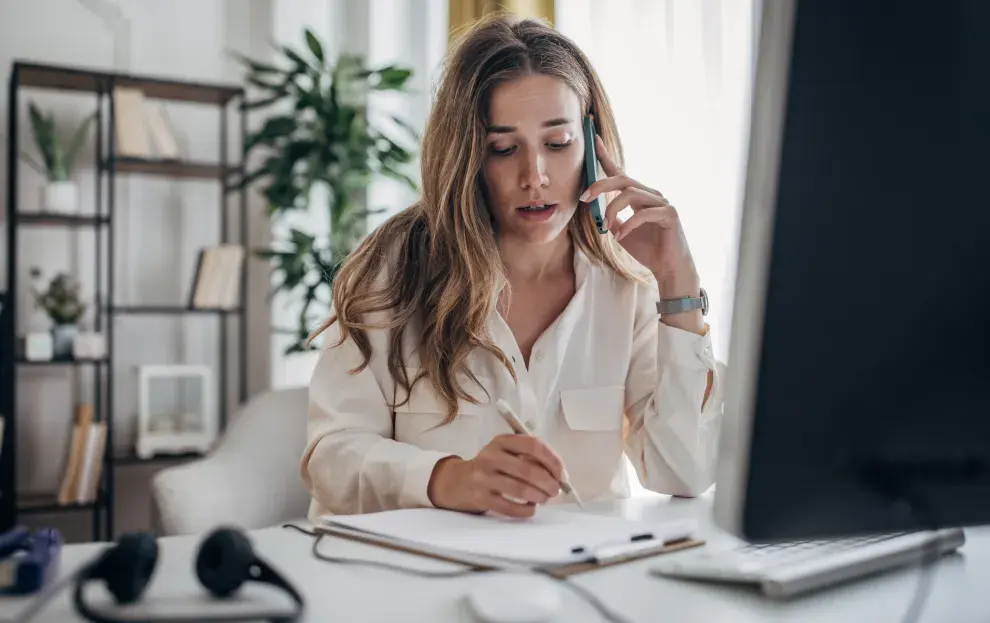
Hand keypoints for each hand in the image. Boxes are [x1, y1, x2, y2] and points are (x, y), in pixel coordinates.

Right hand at [427, 435, 563, 517]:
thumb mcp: (505, 453)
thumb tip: (559, 475)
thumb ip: (530, 458)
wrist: (457, 481)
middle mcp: (491, 456)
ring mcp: (484, 477)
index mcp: (502, 441)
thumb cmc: (491, 467)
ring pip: (520, 489)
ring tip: (544, 499)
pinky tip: (530, 508)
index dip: (553, 460)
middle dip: (548, 483)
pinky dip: (525, 510)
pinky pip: (509, 507)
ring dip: (539, 497)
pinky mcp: (480, 497)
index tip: (561, 473)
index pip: (534, 445)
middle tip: (555, 490)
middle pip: (529, 469)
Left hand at [580, 135, 699, 296]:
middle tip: (583, 197)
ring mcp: (662, 203)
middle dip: (601, 186)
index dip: (606, 157)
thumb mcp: (621, 233)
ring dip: (613, 210)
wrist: (669, 268)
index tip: (593, 140)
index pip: (620, 174)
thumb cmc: (648, 250)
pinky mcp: (670, 214)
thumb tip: (595, 211)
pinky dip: (628, 225)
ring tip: (606, 227)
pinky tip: (620, 237)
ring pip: (631, 194)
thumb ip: (611, 219)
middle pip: (623, 180)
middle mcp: (651, 195)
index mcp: (639, 197)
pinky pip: (643, 213)